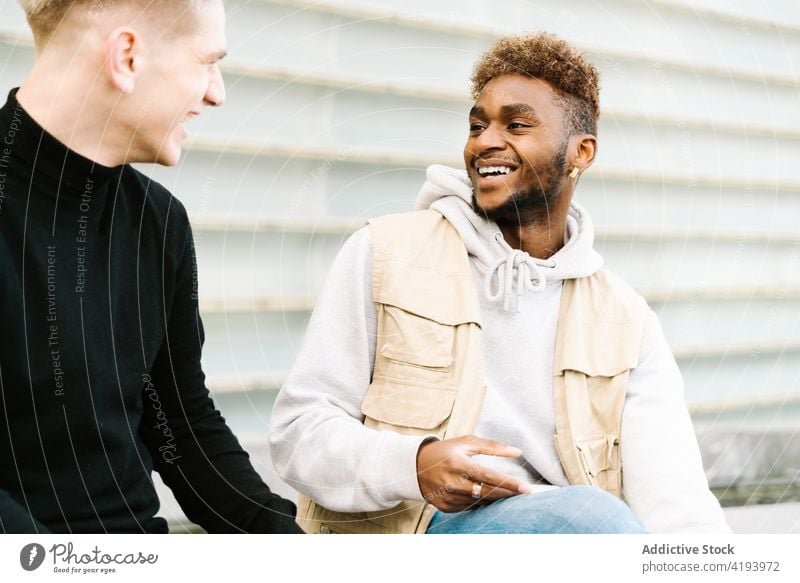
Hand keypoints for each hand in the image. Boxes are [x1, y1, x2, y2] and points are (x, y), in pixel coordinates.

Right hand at [416, 435, 531, 511]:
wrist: (416, 466)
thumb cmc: (445, 451)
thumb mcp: (466, 443)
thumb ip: (492, 446)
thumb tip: (517, 452)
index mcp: (458, 463)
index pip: (488, 476)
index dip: (508, 483)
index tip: (526, 488)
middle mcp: (452, 482)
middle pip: (487, 492)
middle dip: (508, 493)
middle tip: (523, 492)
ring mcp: (448, 497)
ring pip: (480, 502)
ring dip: (495, 498)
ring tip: (507, 492)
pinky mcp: (445, 507)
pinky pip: (470, 507)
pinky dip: (481, 502)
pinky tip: (487, 495)